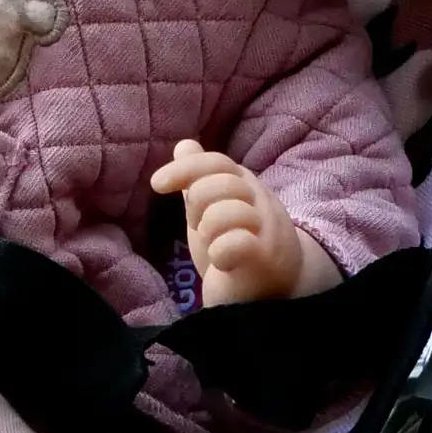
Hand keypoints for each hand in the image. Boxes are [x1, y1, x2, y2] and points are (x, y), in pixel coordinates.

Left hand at [149, 139, 331, 305]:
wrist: (274, 287)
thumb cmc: (237, 243)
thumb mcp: (213, 206)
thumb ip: (199, 178)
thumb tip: (183, 145)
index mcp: (245, 185)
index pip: (216, 162)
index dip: (183, 168)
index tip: (157, 184)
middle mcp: (260, 201)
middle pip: (220, 183)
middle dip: (198, 206)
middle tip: (204, 229)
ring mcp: (267, 229)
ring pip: (227, 211)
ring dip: (209, 231)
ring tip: (216, 246)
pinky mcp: (267, 259)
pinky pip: (238, 242)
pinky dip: (220, 252)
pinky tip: (221, 262)